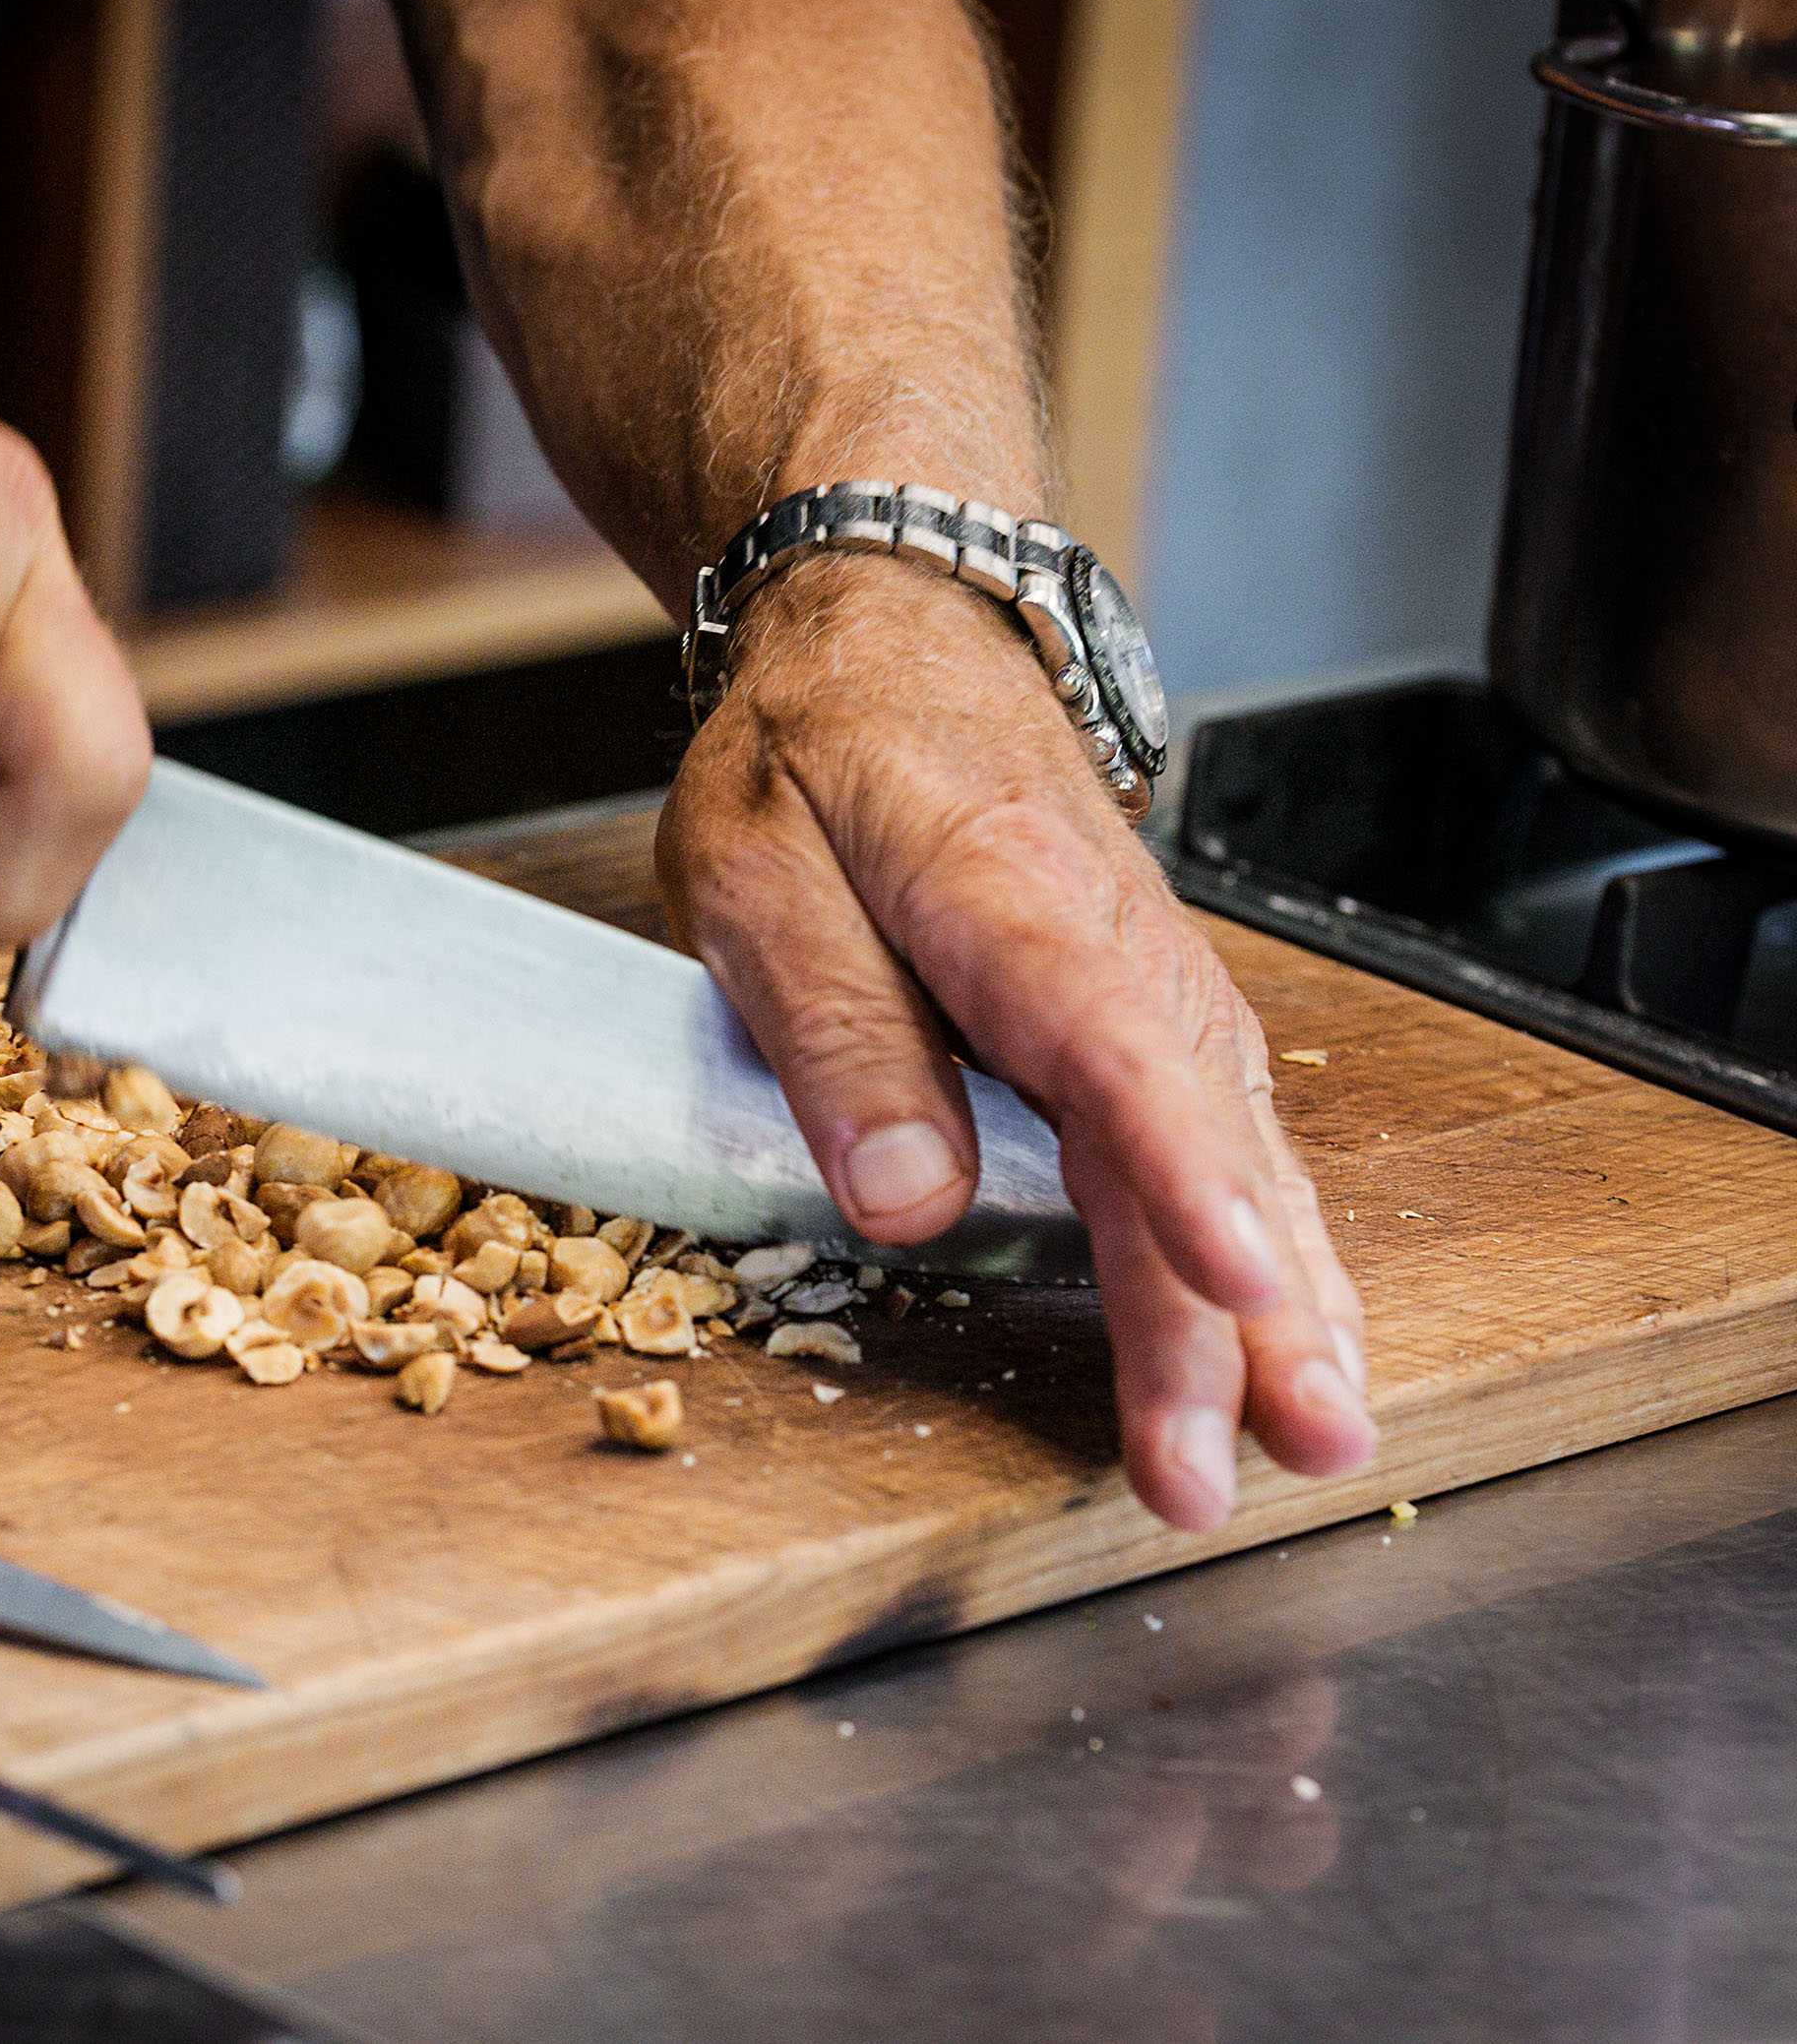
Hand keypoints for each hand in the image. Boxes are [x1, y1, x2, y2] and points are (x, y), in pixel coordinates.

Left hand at [659, 556, 1372, 1528]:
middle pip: (1199, 1139)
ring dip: (1287, 1300)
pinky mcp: (1145, 1015)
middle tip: (1295, 1452)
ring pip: (1239, 1148)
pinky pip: (1224, 1137)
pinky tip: (1298, 1339)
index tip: (1238, 1287)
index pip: (1116, 1055)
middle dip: (1248, 1311)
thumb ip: (834, 1030)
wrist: (893, 632)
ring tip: (1326, 1435)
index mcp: (1007, 897)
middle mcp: (1115, 947)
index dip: (1181, 1181)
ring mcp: (1148, 982)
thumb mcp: (757, 874)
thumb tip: (907, 1201)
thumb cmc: (813, 755)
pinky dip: (1270, 1243)